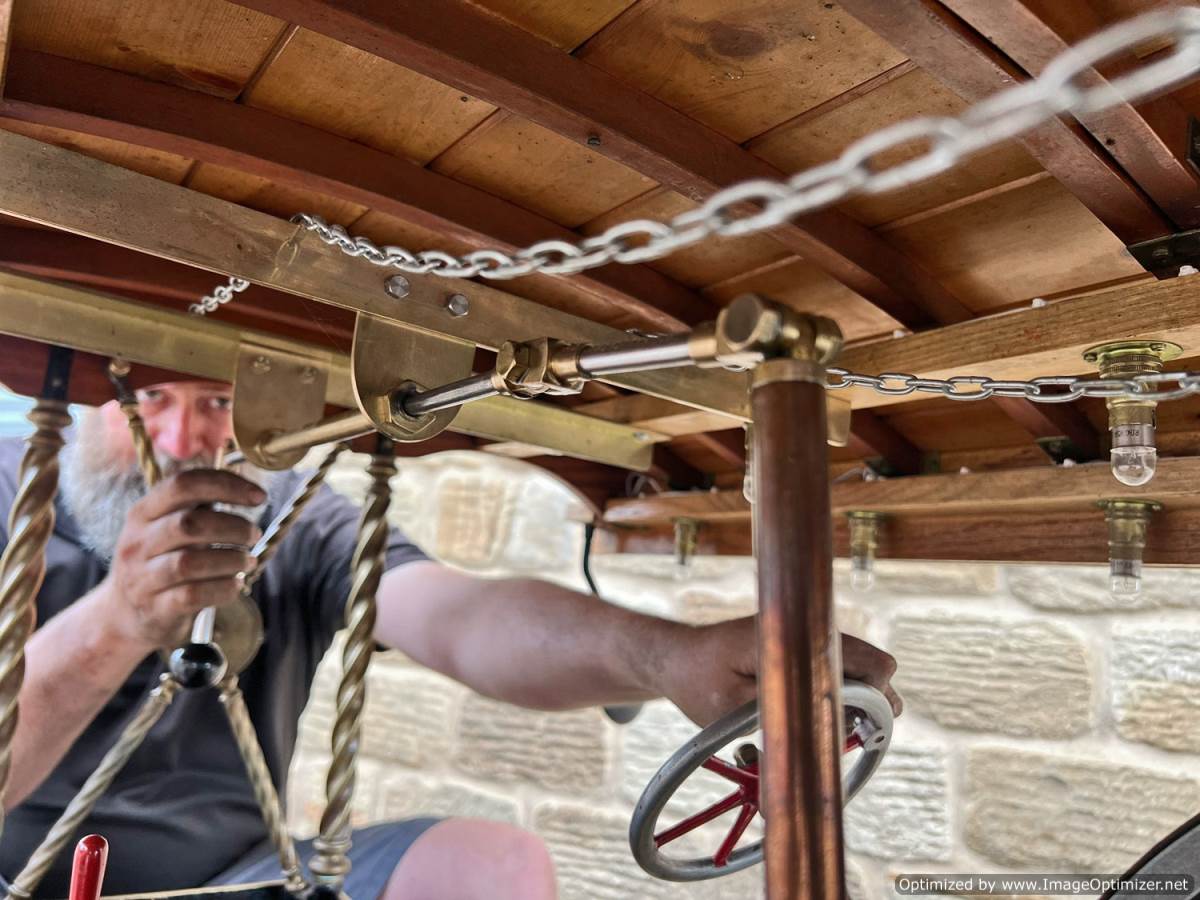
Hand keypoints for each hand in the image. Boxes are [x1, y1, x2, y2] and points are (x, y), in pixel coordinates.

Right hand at [93, 470, 263, 652]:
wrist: (124, 616)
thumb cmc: (161, 562)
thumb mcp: (167, 528)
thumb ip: (198, 507)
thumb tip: (247, 489)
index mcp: (142, 513)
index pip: (182, 485)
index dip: (226, 485)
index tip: (260, 496)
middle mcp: (137, 542)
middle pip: (189, 523)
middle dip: (233, 526)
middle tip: (254, 534)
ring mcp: (142, 578)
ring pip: (189, 562)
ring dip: (231, 559)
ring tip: (247, 561)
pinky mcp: (154, 609)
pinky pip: (193, 595)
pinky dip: (223, 588)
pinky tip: (235, 584)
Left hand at [659, 617, 901, 726]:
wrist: (674, 658)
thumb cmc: (697, 681)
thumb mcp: (731, 709)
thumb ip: (780, 716)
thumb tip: (827, 732)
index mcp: (792, 639)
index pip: (864, 657)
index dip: (879, 693)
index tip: (871, 724)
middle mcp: (803, 631)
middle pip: (868, 662)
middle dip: (874, 699)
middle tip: (863, 734)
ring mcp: (802, 638)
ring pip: (853, 667)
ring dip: (856, 698)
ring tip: (847, 730)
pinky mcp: (797, 649)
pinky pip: (833, 669)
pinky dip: (839, 693)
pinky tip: (830, 719)